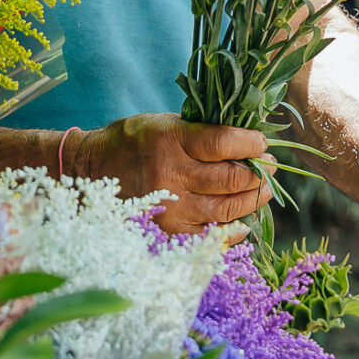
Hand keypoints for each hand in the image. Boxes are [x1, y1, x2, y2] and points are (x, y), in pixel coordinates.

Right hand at [79, 114, 269, 233]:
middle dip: (259, 172)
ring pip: (228, 209)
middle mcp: (172, 176)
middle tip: (268, 167)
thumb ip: (201, 131)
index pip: (224, 143)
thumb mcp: (163, 123)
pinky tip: (242, 220)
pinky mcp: (169, 232)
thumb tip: (248, 139)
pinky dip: (234, 229)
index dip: (251, 143)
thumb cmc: (133, 143)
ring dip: (253, 199)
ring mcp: (172, 209)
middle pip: (232, 178)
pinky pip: (213, 236)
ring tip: (261, 189)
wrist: (90, 173)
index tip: (262, 142)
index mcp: (171, 141)